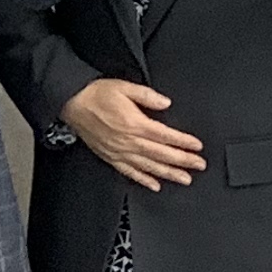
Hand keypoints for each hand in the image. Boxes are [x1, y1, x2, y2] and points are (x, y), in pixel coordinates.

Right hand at [65, 76, 206, 191]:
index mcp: (134, 123)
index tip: (197, 147)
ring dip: (169, 174)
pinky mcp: (110, 157)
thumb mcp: (124, 87)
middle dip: (183, 161)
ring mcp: (119, 151)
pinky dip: (143, 179)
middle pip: (161, 154)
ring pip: (149, 166)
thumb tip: (165, 103)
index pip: (166, 136)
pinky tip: (155, 185)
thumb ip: (147, 96)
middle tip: (199, 165)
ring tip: (184, 179)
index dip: (184, 143)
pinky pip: (129, 172)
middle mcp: (128, 141)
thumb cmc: (96, 94)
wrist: (72, 102)